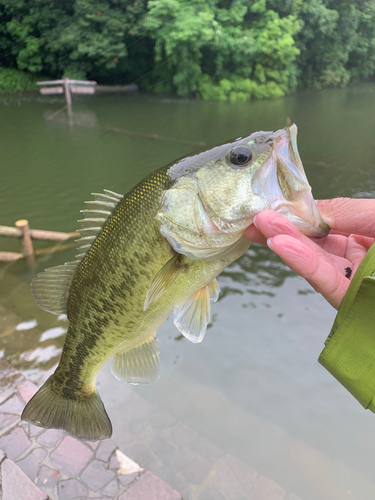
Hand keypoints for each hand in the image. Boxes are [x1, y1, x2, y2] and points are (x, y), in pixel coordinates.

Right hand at [244, 198, 374, 309]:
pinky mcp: (348, 298)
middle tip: (256, 218)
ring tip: (260, 228)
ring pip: (311, 261)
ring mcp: (347, 278)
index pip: (320, 226)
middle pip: (309, 245)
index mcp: (358, 235)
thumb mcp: (373, 213)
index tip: (272, 207)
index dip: (295, 217)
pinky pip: (322, 280)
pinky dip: (301, 263)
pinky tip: (281, 246)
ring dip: (284, 243)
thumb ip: (342, 210)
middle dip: (280, 229)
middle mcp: (349, 257)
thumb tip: (306, 209)